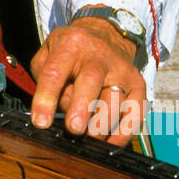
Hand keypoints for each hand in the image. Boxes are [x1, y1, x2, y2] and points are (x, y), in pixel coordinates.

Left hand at [29, 17, 145, 145]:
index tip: (41, 122)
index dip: (46, 99)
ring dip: (100, 125)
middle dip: (82, 108)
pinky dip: (123, 133)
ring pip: (114, 101)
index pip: (54, 73)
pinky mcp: (138, 85)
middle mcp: (98, 56)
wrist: (106, 35)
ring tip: (88, 138)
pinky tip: (109, 143)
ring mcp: (121, 70)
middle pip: (90, 81)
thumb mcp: (48, 53)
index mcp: (71, 46)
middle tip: (74, 129)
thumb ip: (44, 78)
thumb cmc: (72, 51)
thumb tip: (52, 110)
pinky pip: (135, 113)